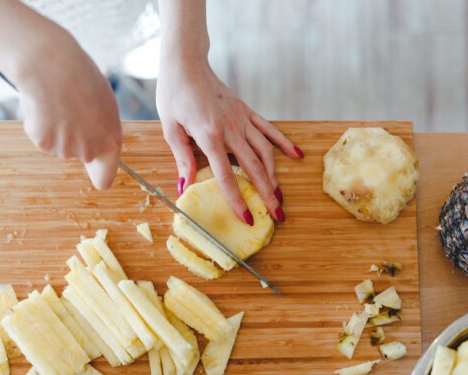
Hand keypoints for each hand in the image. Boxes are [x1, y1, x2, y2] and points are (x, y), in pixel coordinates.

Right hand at [14, 29, 121, 189]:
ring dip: (55, 129)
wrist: (51, 62)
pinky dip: (37, 124)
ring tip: (56, 103)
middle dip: (74, 139)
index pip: (105, 176)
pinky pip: (40, 137)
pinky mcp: (44, 143)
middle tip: (69, 110)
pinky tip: (42, 105)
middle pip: (80, 156)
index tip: (97, 176)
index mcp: (111, 140)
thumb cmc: (79, 76)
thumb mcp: (102, 103)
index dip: (99, 173)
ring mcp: (66, 148)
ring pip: (58, 146)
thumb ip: (101, 127)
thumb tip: (94, 139)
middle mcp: (90, 150)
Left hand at [157, 59, 302, 223]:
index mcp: (210, 136)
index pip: (227, 176)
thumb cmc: (174, 94)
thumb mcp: (170, 128)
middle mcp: (231, 129)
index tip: (247, 218)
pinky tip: (296, 156)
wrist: (186, 63)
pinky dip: (284, 143)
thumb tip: (185, 186)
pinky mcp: (247, 111)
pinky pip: (269, 129)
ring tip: (280, 196)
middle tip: (277, 216)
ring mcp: (242, 119)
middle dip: (266, 194)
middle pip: (254, 168)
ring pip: (265, 152)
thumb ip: (182, 158)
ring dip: (274, 176)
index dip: (237, 200)